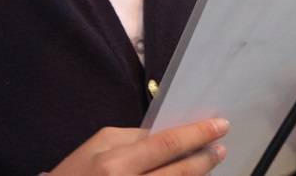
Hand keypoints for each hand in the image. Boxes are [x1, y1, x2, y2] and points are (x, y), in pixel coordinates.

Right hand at [48, 118, 228, 175]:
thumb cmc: (74, 174)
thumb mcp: (97, 146)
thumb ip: (132, 138)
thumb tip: (165, 134)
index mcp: (115, 164)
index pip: (166, 144)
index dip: (196, 134)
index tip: (218, 125)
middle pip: (179, 171)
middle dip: (205, 157)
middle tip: (220, 145)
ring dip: (198, 174)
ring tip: (210, 160)